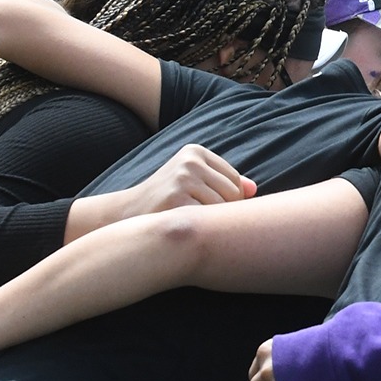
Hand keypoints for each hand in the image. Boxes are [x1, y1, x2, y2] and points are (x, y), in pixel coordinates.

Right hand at [117, 144, 255, 220]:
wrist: (127, 212)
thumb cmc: (167, 199)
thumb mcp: (193, 182)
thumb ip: (224, 182)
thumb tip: (253, 189)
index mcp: (195, 152)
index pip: (235, 180)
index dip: (228, 200)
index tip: (206, 206)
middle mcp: (190, 161)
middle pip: (234, 194)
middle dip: (222, 211)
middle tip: (197, 217)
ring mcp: (182, 178)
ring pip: (223, 208)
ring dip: (210, 221)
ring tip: (188, 220)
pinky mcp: (176, 198)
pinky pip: (208, 219)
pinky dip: (200, 228)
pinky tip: (183, 226)